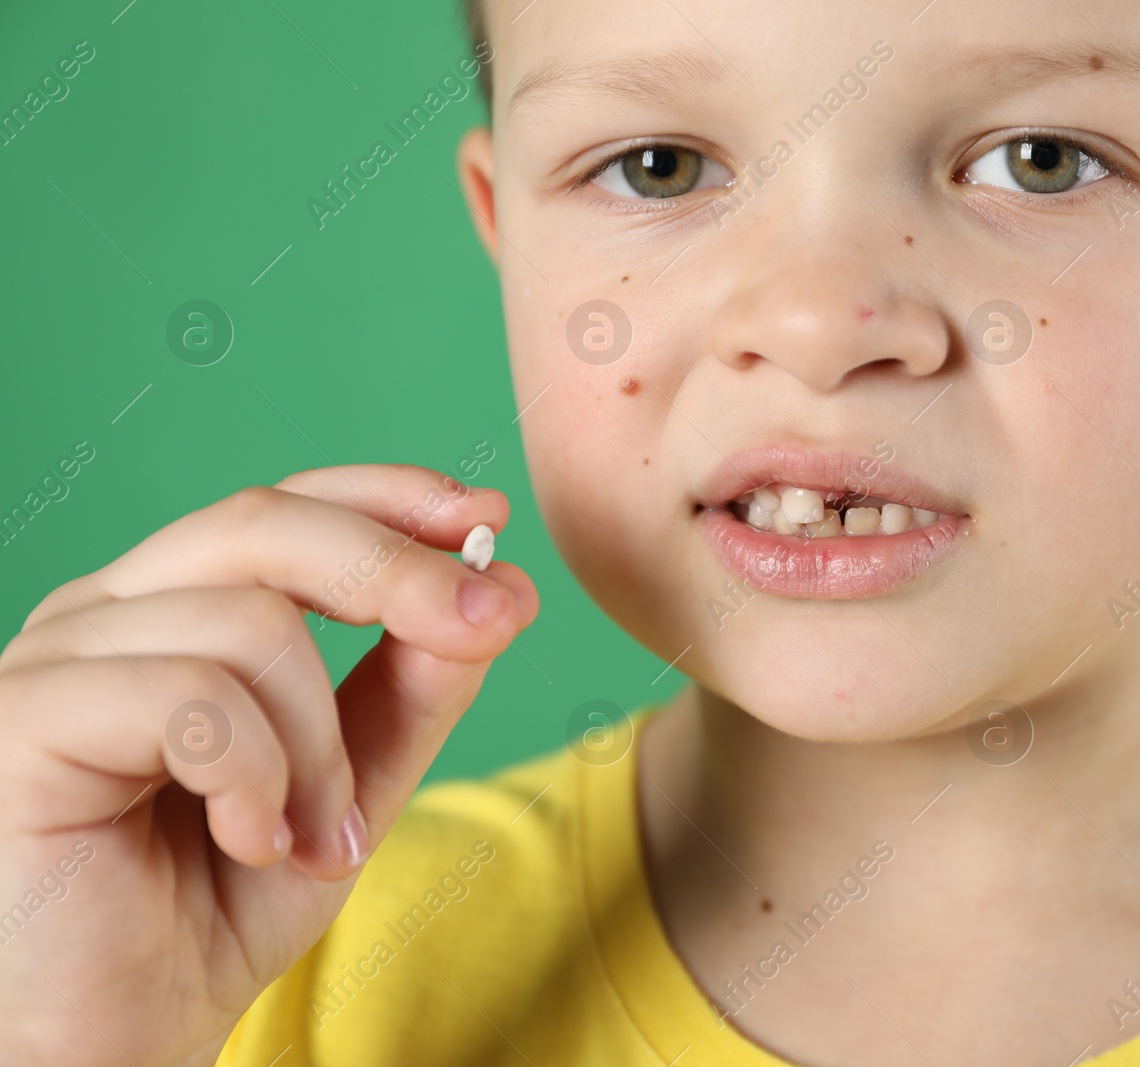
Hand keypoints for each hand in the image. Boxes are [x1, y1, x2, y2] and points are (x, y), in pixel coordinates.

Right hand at [0, 465, 538, 1064]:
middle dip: (400, 570)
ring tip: (312, 838)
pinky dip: (258, 776)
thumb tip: (505, 584)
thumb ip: (416, 687)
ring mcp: (54, 660)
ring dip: (321, 744)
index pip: (284, 506)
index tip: (489, 517)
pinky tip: (253, 842)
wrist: (114, 1039)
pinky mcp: (21, 722)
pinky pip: (192, 698)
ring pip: (249, 622)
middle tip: (490, 626)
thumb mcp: (350, 784)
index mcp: (170, 608)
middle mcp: (104, 612)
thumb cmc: (214, 908)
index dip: (389, 497)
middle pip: (266, 524)